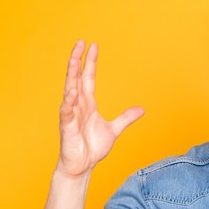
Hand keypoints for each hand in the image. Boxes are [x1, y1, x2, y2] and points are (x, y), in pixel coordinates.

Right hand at [57, 40, 143, 176]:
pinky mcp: (67, 127)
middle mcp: (78, 105)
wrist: (82, 165)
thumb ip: (125, 118)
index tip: (93, 46)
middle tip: (80, 43)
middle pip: (76, 78)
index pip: (88, 78)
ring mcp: (71, 114)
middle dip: (78, 60)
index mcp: (88, 104)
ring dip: (71, 74)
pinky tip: (71, 92)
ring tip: (74, 59)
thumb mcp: (114, 129)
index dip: (91, 62)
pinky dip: (68, 102)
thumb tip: (141, 109)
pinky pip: (67, 112)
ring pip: (69, 90)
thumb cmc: (92, 147)